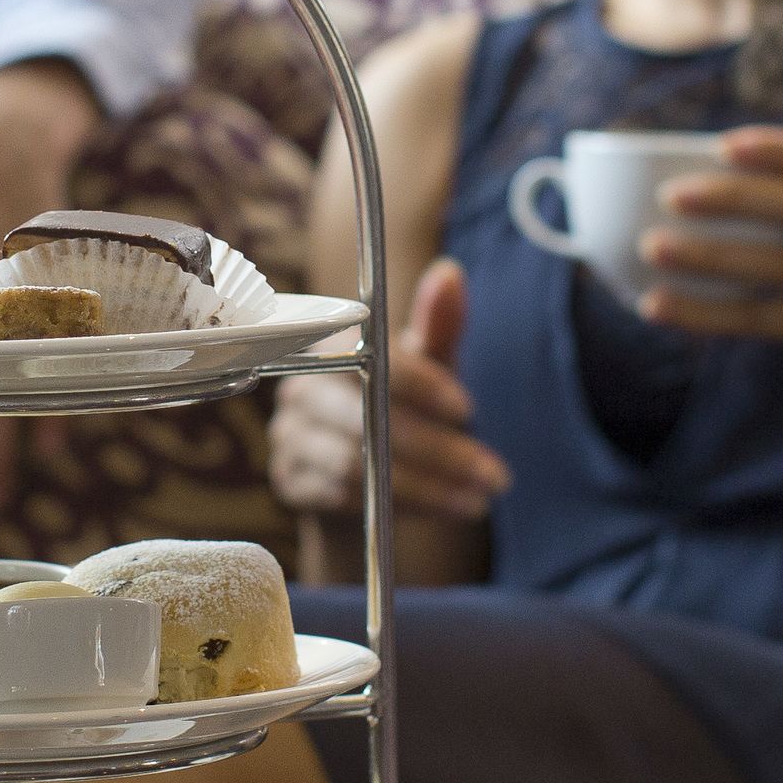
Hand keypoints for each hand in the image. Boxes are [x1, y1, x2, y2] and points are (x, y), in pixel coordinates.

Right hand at [270, 256, 507, 522]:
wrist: (360, 473)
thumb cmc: (399, 406)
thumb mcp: (428, 368)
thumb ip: (438, 326)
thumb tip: (450, 272)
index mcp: (331, 347)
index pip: (370, 358)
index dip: (421, 384)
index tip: (468, 411)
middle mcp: (301, 387)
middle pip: (366, 419)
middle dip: (439, 452)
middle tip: (493, 476)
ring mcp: (289, 436)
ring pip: (356, 465)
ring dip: (425, 488)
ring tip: (475, 501)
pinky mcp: (289, 481)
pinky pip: (338, 497)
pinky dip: (392, 508)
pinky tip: (437, 510)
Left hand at [640, 127, 782, 404]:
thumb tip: (675, 182)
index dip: (774, 148)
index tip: (723, 145)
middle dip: (733, 196)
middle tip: (670, 194)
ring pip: (770, 264)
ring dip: (706, 255)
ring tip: (651, 246)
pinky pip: (753, 317)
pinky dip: (700, 312)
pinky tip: (656, 305)